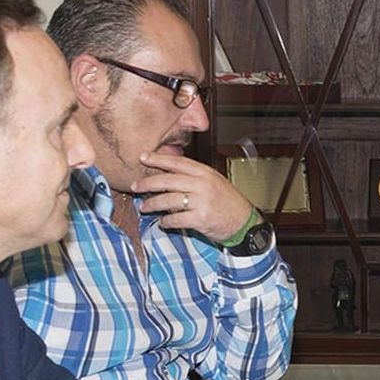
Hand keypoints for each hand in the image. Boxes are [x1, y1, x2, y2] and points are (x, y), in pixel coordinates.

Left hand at [131, 151, 255, 243]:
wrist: (245, 223)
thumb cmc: (228, 202)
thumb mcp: (214, 182)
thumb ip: (194, 177)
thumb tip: (167, 174)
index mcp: (205, 173)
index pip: (177, 162)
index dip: (158, 159)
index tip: (142, 157)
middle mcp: (203, 185)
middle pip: (168, 180)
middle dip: (148, 183)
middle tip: (134, 186)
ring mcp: (202, 201)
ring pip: (168, 200)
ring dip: (153, 204)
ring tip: (144, 207)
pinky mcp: (200, 218)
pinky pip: (175, 219)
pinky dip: (166, 222)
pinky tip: (162, 222)